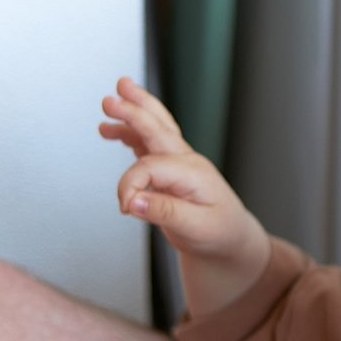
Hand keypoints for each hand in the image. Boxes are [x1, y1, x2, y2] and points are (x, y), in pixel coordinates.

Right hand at [100, 77, 253, 259]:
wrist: (231, 239)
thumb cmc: (220, 232)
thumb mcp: (196, 227)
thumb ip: (164, 212)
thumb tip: (134, 200)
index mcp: (193, 172)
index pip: (150, 167)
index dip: (130, 184)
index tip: (125, 206)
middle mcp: (187, 162)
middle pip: (157, 128)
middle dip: (133, 112)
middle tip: (111, 100)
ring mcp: (180, 163)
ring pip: (154, 130)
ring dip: (131, 115)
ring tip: (109, 106)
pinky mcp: (171, 170)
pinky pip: (150, 144)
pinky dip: (132, 134)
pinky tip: (117, 131)